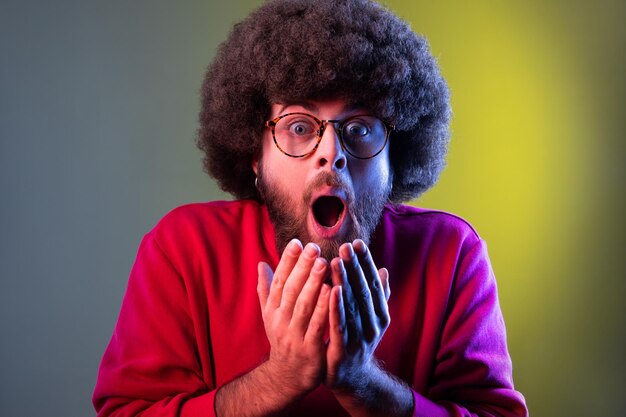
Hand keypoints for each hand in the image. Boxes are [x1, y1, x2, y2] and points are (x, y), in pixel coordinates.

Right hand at [257, 239, 331, 397]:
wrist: (288, 376)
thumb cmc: (284, 338)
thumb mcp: (271, 314)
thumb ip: (267, 289)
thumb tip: (260, 263)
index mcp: (272, 309)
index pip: (278, 281)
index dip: (287, 261)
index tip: (297, 242)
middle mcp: (280, 320)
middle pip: (291, 290)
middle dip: (302, 267)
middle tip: (314, 247)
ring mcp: (294, 335)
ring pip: (303, 305)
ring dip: (314, 283)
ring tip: (325, 263)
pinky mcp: (309, 349)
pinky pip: (317, 325)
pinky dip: (325, 308)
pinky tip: (334, 291)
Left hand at [325, 239, 390, 390]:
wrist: (351, 379)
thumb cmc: (357, 340)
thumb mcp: (370, 318)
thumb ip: (377, 296)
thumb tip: (384, 270)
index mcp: (380, 315)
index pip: (374, 284)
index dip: (366, 263)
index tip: (357, 243)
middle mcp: (373, 325)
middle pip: (364, 292)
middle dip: (355, 268)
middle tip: (345, 246)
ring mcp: (359, 339)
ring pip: (352, 306)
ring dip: (345, 282)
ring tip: (336, 261)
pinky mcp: (343, 351)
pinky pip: (339, 326)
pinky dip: (336, 308)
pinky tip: (330, 290)